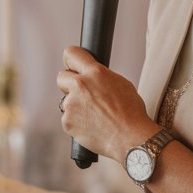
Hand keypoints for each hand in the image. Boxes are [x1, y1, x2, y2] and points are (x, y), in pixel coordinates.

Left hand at [57, 46, 157, 162]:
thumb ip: (101, 78)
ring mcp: (71, 104)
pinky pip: (68, 119)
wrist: (130, 138)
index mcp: (95, 73)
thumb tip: (92, 77)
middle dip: (69, 85)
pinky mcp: (67, 121)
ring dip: (76, 107)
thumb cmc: (131, 113)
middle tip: (83, 95)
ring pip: (66, 102)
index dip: (70, 61)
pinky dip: (76, 123)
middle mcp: (80, 85)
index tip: (71, 65)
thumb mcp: (121, 84)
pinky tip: (92, 127)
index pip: (72, 54)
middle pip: (61, 77)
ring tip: (95, 117)